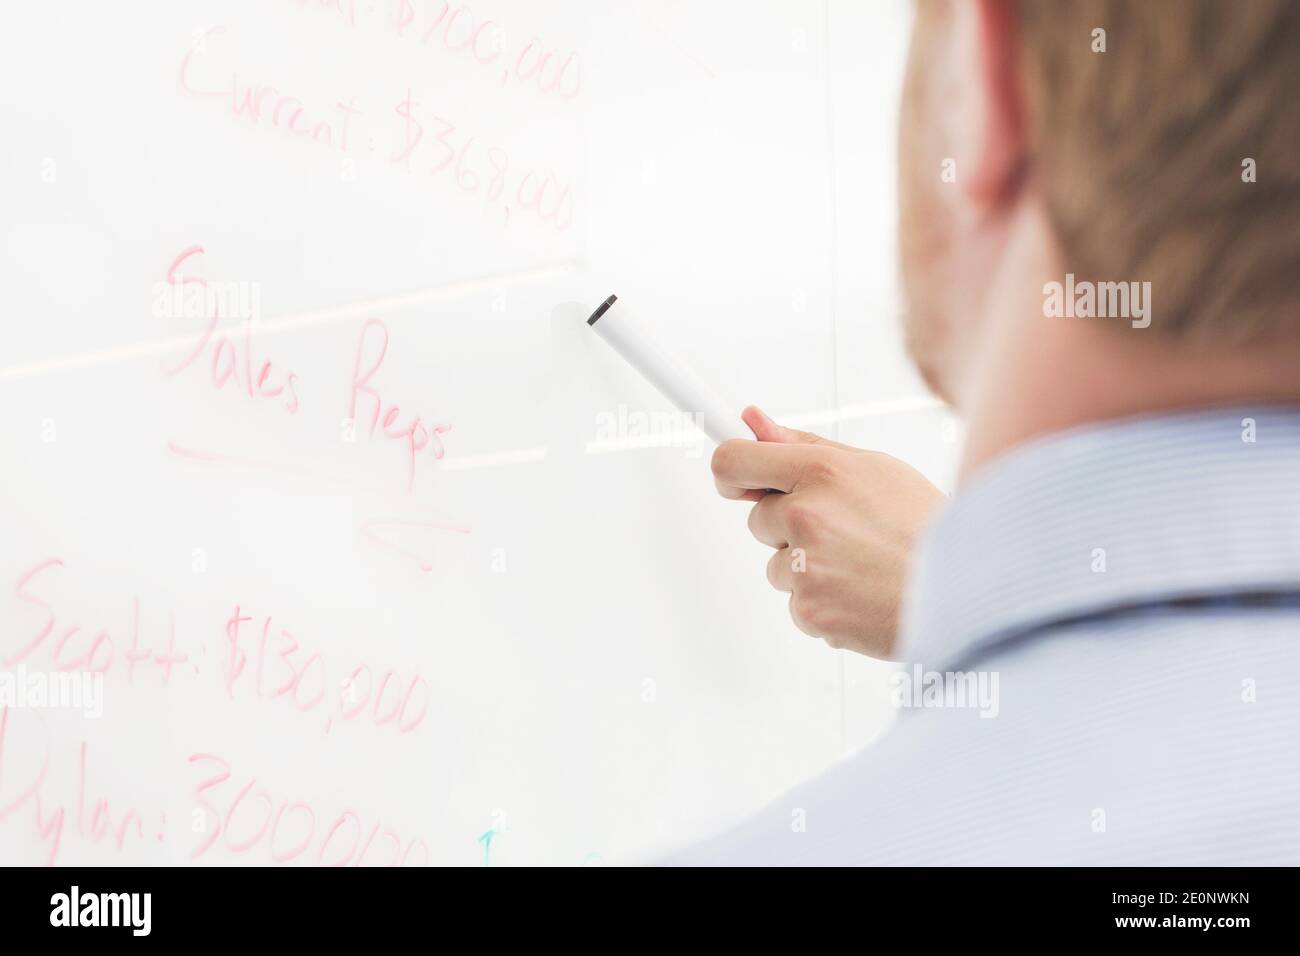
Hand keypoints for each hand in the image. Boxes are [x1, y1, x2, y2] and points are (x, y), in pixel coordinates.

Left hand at [711, 406, 946, 658]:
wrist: (968, 591)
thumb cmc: (928, 529)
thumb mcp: (875, 467)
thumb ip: (806, 446)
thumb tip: (754, 422)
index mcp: (822, 470)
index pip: (734, 461)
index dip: (732, 471)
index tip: (736, 480)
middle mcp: (807, 514)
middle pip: (757, 518)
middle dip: (788, 525)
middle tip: (843, 532)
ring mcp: (805, 566)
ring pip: (776, 565)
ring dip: (807, 567)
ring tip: (861, 564)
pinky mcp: (809, 610)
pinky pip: (795, 602)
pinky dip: (822, 602)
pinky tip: (860, 592)